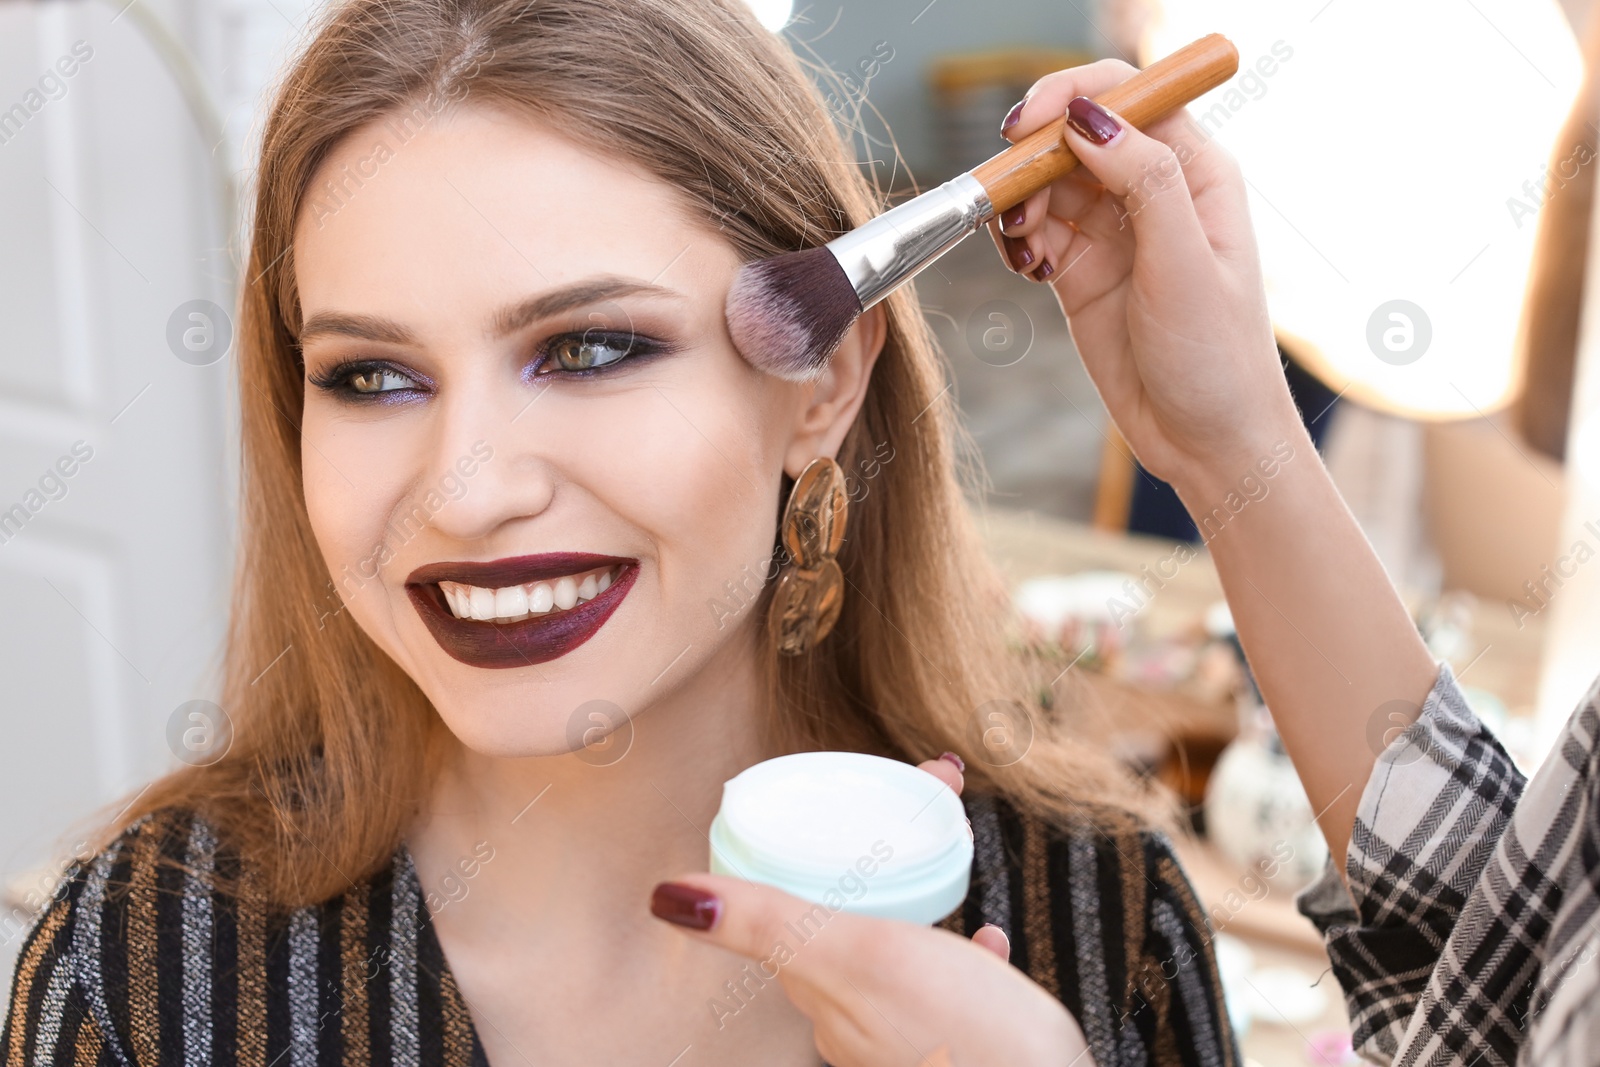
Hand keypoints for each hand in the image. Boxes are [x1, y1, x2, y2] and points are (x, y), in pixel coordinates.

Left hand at [649, 756, 1092, 1066]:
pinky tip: (986, 942)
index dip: (826, 833)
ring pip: (900, 943)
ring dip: (920, 892)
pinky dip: (961, 955)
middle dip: (885, 850)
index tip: (882, 782)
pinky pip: (951, 988)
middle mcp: (856, 1020)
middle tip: (935, 793)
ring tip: (950, 853)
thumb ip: (768, 925)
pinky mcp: (961, 1048)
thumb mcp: (859, 956)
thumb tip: (666, 897)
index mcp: (823, 991)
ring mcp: (910, 1037)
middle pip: (852, 910)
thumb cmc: (965, 1037)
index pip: (802, 893)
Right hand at [990, 60, 1302, 488]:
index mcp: (1195, 172)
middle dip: (1033, 156)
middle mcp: (1152, 189)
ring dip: (1019, 202)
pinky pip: (1034, 230)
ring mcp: (1113, 230)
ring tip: (1023, 246)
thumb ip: (1144, 181)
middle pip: (1075, 134)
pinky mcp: (1080, 270)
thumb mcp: (1186, 265)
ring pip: (1046, 182)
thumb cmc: (1217, 357)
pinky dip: (1017, 240)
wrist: (1206, 443)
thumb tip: (1089, 117)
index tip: (1027, 126)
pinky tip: (1029, 268)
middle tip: (1009, 199)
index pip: (1130, 97)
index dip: (1072, 96)